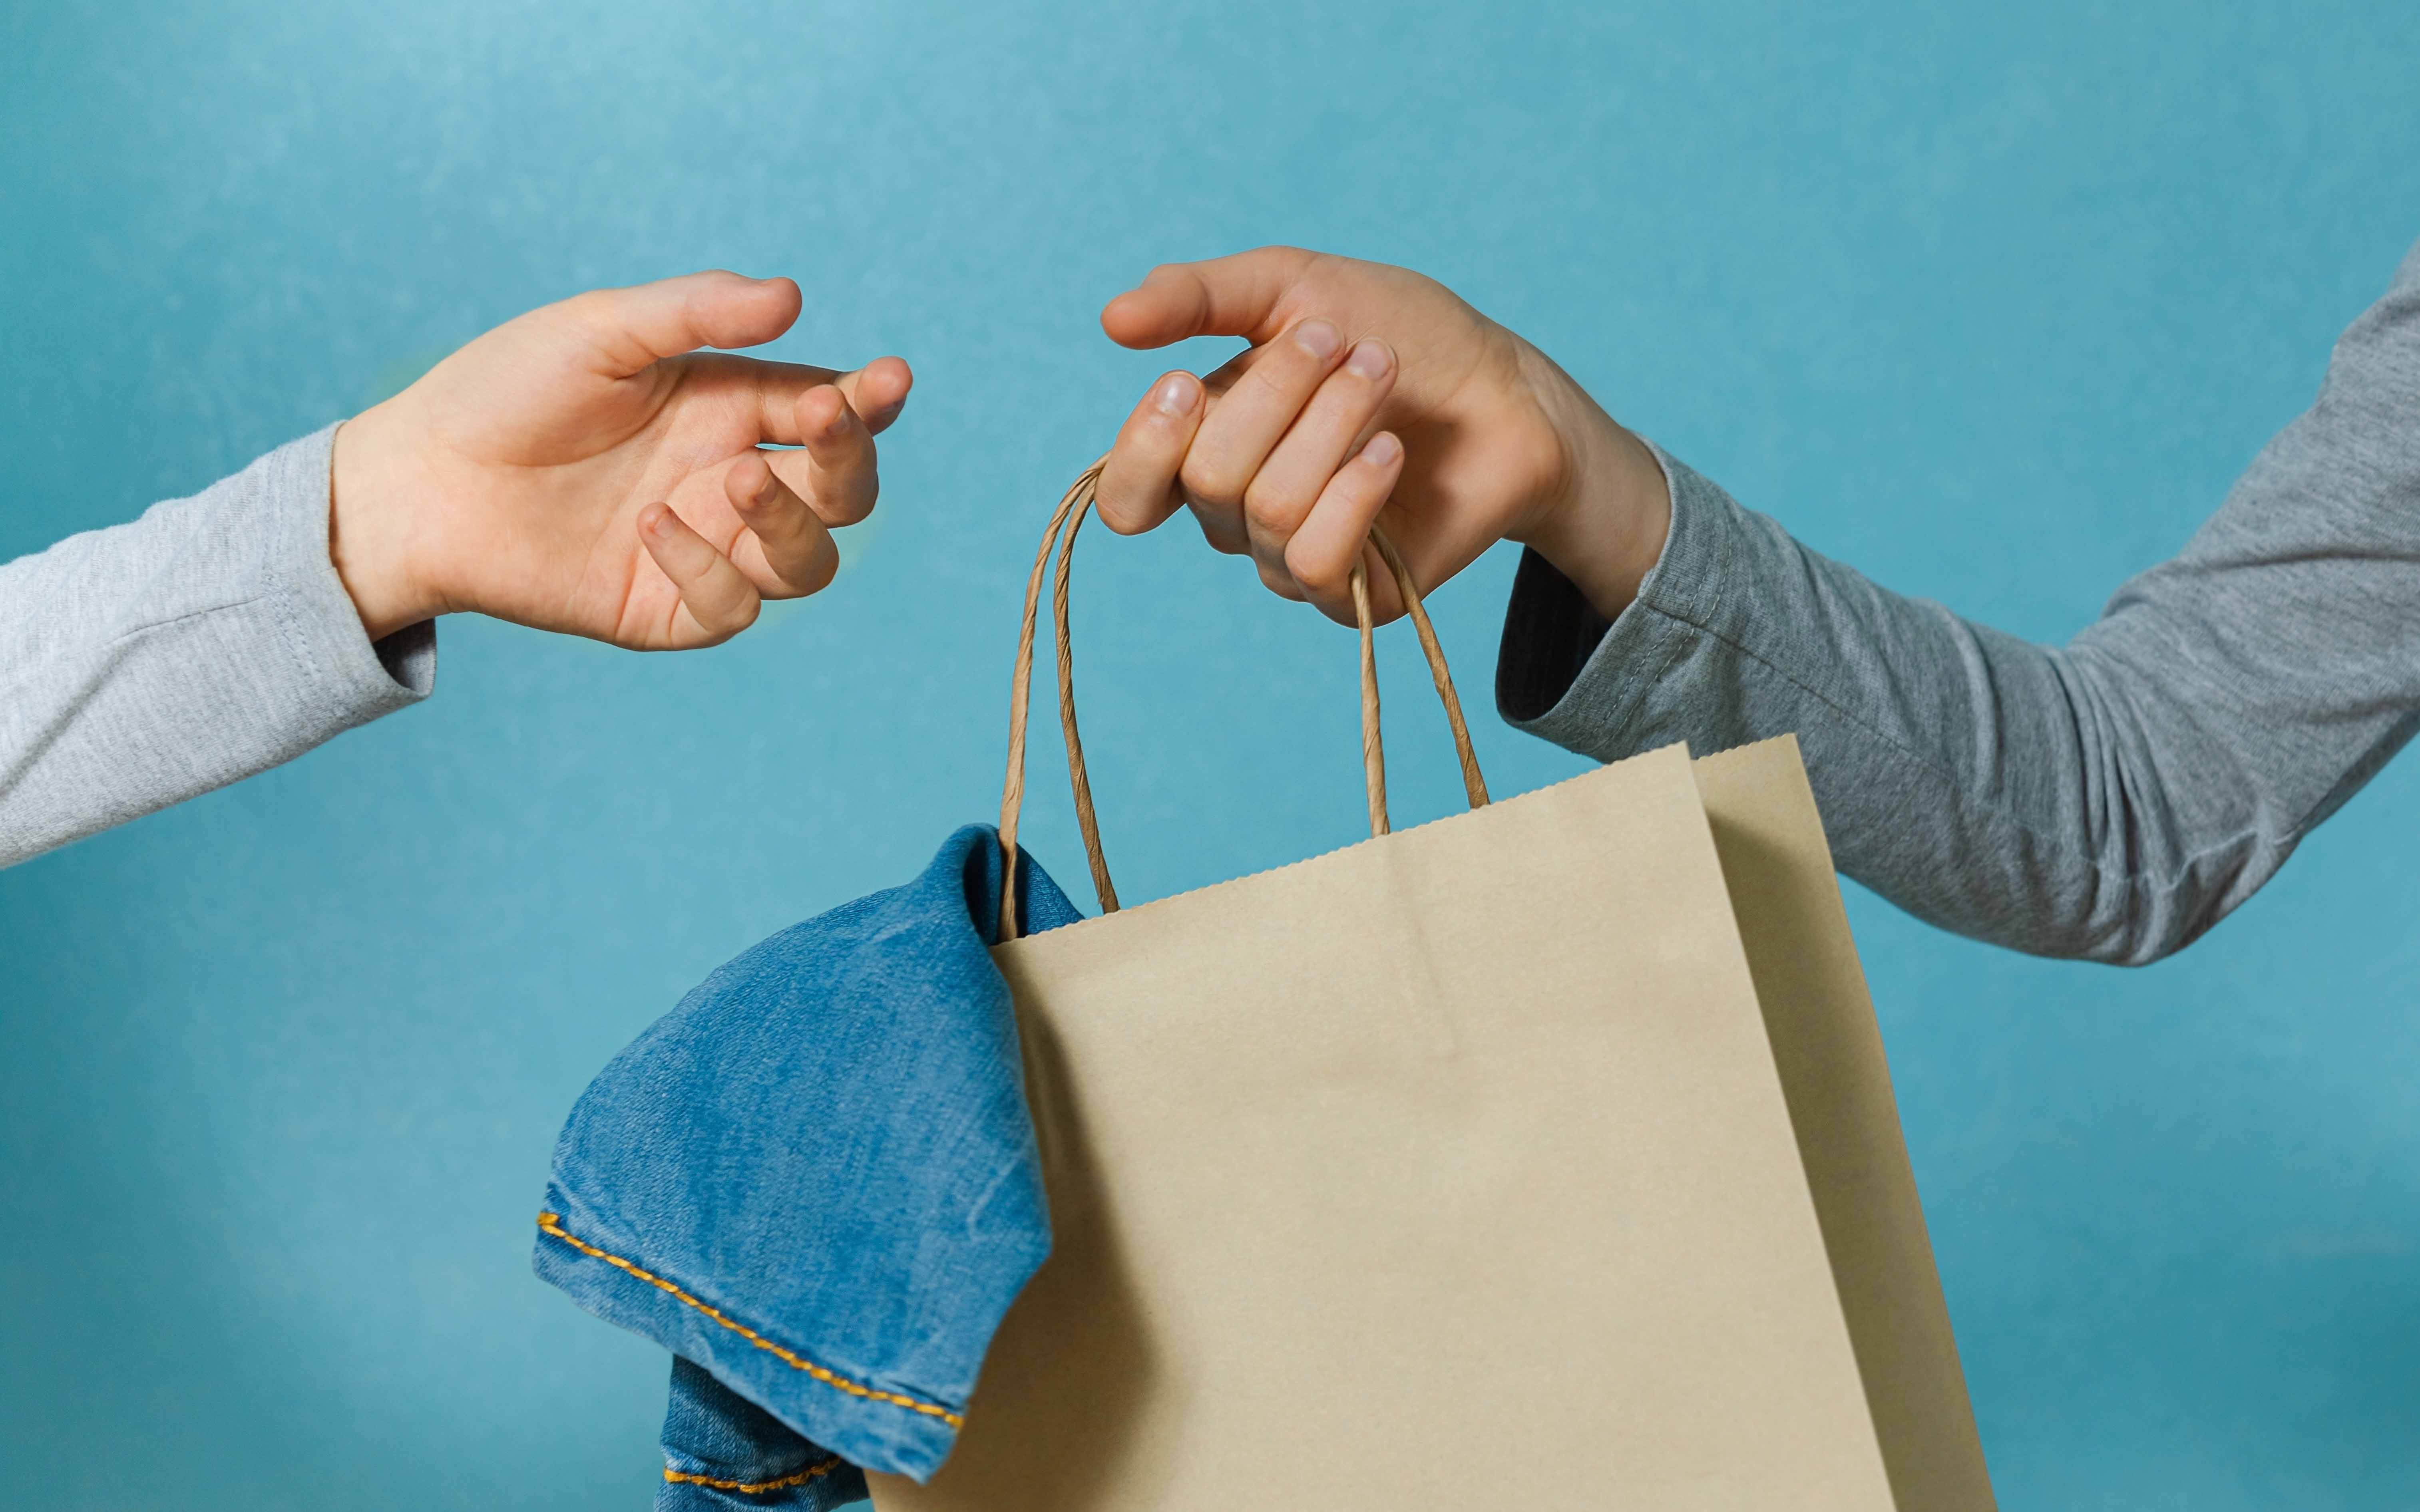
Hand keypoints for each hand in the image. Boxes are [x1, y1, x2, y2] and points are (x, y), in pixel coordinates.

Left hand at [329, 270, 911, 647]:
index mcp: (732, 408)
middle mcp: (733, 481)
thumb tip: (792, 297)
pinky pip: (732, 607)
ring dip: (792, 520)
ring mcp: (709, 551)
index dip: (871, 401)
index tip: (887, 380)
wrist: (420, 479)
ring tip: (736, 479)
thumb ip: (695, 312)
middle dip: (849, 460)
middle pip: (843, 492)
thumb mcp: (601, 331)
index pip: (830, 411)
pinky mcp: (670, 610)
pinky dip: (708, 568)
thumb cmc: (505, 391)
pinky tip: (650, 526)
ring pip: (810, 562)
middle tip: (820, 422)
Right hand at [1094, 247, 1666, 624]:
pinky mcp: (1356, 596)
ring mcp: (1293, 562)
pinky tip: (1393, 453)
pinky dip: (1358, 491)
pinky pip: (1319, 560)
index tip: (1186, 382)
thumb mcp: (1294, 287)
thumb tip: (1112, 320)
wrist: (1506, 385)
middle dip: (1280, 393)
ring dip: (1334, 423)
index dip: (1146, 446)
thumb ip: (1199, 298)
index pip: (1129, 497)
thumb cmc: (1401, 335)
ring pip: (1270, 510)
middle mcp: (1239, 518)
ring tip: (1382, 376)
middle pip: (1210, 479)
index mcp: (1207, 451)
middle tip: (1343, 344)